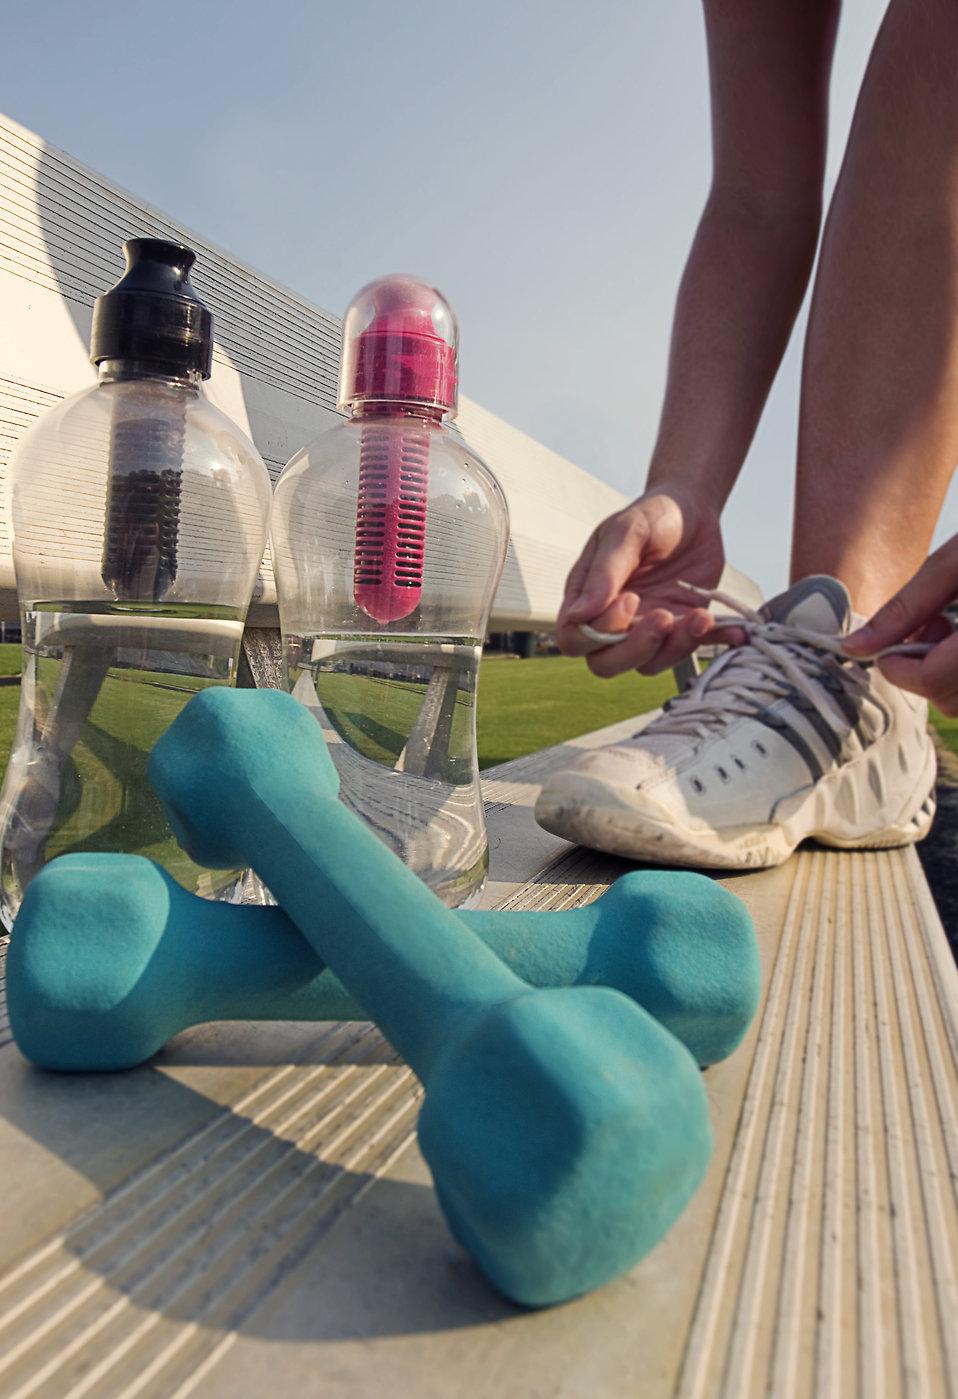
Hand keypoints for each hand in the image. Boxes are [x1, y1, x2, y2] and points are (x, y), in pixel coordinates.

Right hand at [556, 485, 728, 676]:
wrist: (692, 510)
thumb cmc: (651, 516)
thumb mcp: (626, 532)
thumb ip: (604, 572)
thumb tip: (579, 614)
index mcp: (586, 597)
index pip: (575, 638)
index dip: (600, 631)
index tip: (631, 598)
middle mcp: (612, 620)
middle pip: (606, 663)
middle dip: (636, 649)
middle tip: (664, 617)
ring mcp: (645, 628)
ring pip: (649, 664)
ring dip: (676, 647)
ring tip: (700, 617)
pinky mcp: (680, 629)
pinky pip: (690, 650)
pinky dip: (713, 644)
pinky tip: (735, 634)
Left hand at [844, 536, 957, 712]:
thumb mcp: (955, 563)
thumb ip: (906, 609)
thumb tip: (854, 648)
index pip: (933, 679)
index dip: (899, 668)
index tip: (887, 647)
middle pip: (951, 702)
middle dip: (925, 672)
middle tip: (932, 626)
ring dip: (948, 677)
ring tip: (957, 629)